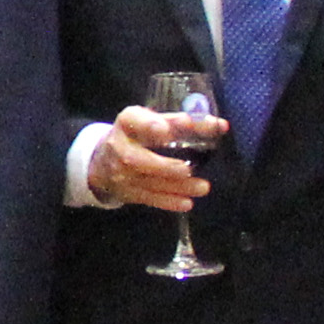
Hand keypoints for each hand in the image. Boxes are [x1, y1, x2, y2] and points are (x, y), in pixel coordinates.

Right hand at [90, 108, 214, 211]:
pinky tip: (187, 203)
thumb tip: (220, 126)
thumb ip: (180, 122)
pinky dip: (168, 201)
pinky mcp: (127, 191)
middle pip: (137, 159)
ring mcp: (120, 173)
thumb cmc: (136, 136)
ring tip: (202, 187)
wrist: (102, 162)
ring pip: (149, 181)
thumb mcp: (150, 121)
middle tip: (187, 169)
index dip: (150, 125)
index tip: (166, 129)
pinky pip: (149, 198)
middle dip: (164, 165)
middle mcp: (119, 147)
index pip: (134, 120)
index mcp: (127, 123)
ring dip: (177, 186)